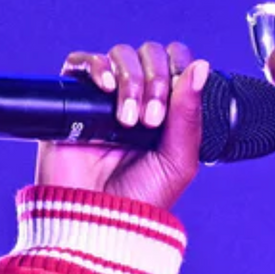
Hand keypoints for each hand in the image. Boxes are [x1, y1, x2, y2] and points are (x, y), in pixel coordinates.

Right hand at [35, 41, 208, 209]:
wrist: (98, 220)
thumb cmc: (139, 198)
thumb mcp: (178, 160)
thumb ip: (189, 114)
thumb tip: (201, 66)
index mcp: (166, 108)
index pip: (176, 62)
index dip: (179, 69)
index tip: (174, 104)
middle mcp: (136, 97)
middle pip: (150, 53)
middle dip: (155, 80)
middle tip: (150, 120)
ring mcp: (104, 98)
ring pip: (120, 55)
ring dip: (131, 80)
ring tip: (127, 120)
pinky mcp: (73, 102)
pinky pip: (79, 64)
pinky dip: (95, 66)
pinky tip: (105, 88)